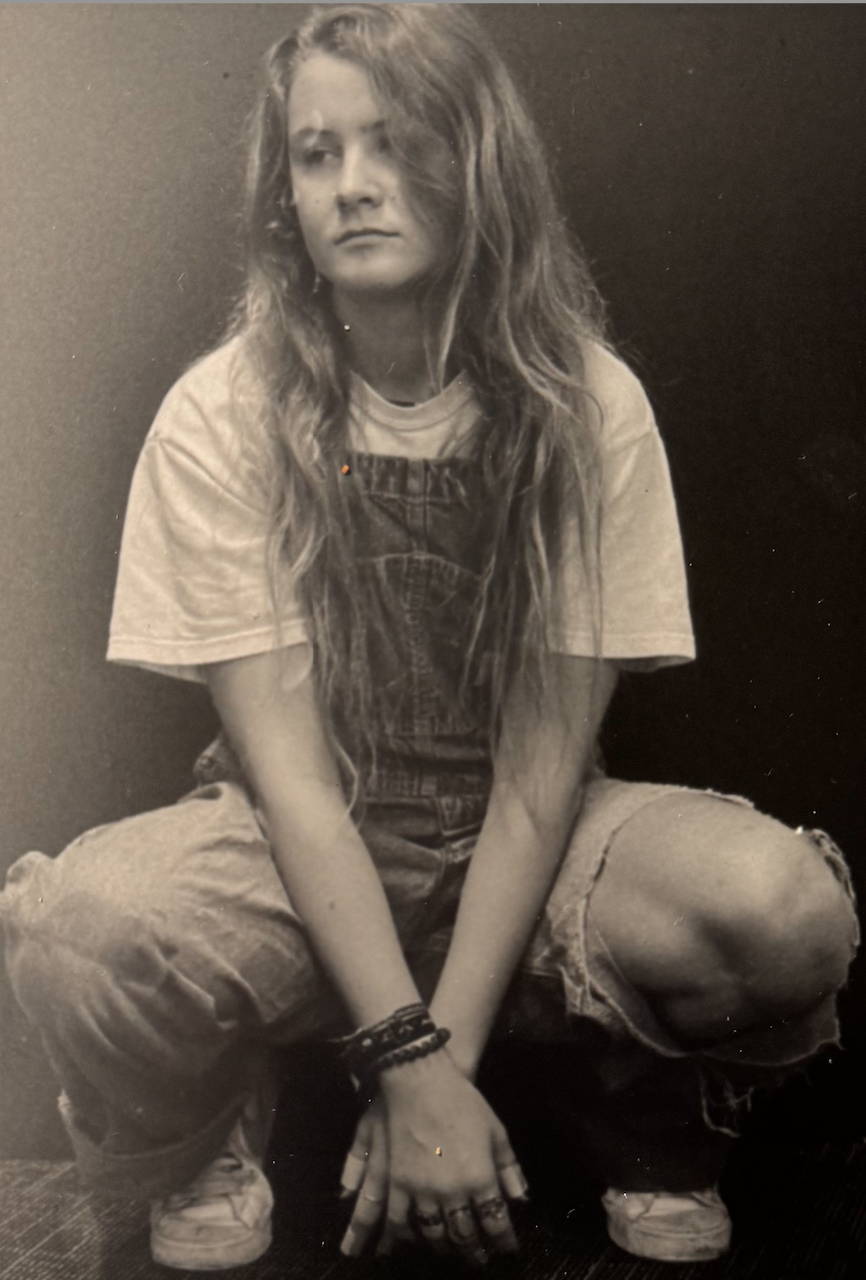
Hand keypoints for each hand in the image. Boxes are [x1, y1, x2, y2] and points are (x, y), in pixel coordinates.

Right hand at [339, 1052, 526, 1265]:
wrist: (420, 1081)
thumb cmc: (463, 1101)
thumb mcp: (496, 1130)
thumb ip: (510, 1168)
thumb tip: (522, 1198)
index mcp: (481, 1177)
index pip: (496, 1222)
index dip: (504, 1241)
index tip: (508, 1250)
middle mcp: (453, 1191)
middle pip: (465, 1234)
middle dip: (475, 1252)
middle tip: (480, 1260)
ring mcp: (422, 1190)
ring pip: (434, 1234)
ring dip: (445, 1248)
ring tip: (451, 1253)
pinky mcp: (398, 1183)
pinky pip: (401, 1222)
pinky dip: (406, 1238)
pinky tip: (411, 1244)